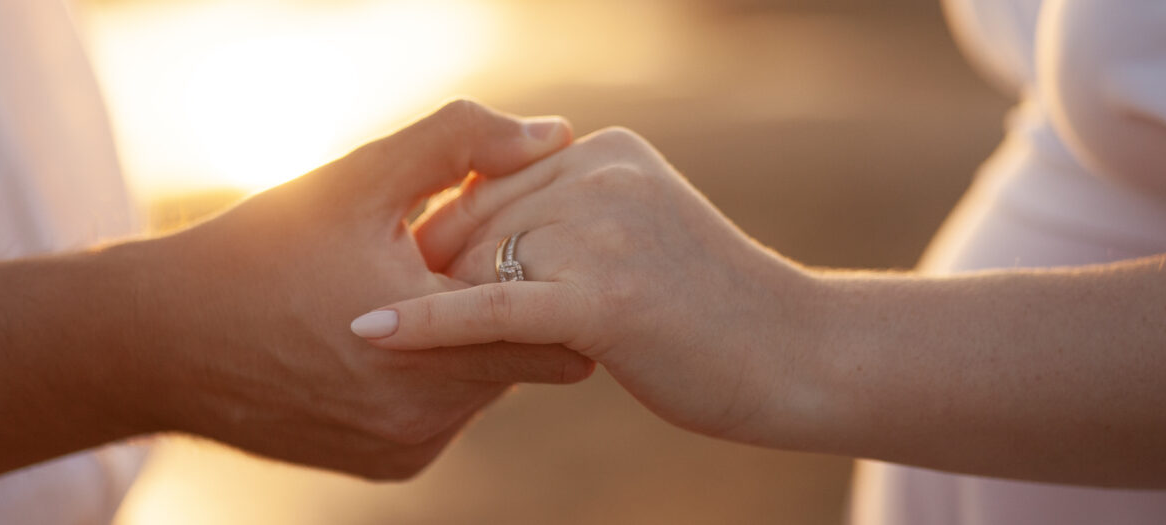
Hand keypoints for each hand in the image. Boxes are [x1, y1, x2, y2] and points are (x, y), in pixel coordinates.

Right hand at [112, 100, 594, 477]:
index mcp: (437, 341)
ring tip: (416, 291)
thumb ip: (460, 144)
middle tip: (461, 258)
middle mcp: (430, 412)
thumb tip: (549, 135)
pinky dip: (433, 378)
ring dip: (469, 342)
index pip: (556, 323)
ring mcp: (409, 446)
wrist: (163, 341)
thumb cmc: (259, 250)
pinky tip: (385, 337)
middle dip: (508, 305)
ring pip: (485, 385)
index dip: (546, 270)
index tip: (526, 236)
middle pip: (525, 354)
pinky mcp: (388, 465)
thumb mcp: (358, 178)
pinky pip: (445, 415)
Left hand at [349, 128, 815, 444]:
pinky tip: (370, 329)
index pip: (490, 184)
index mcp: (603, 150)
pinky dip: (422, 322)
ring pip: (479, 269)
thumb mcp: (635, 232)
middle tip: (402, 317)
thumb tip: (475, 227)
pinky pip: (488, 309)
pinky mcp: (600, 298)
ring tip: (416, 344)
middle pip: (475, 224)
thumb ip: (567, 215)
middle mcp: (599, 174)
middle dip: (439, 278)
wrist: (795, 354)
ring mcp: (601, 232)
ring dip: (445, 313)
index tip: (419, 277)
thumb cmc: (710, 309)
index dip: (450, 243)